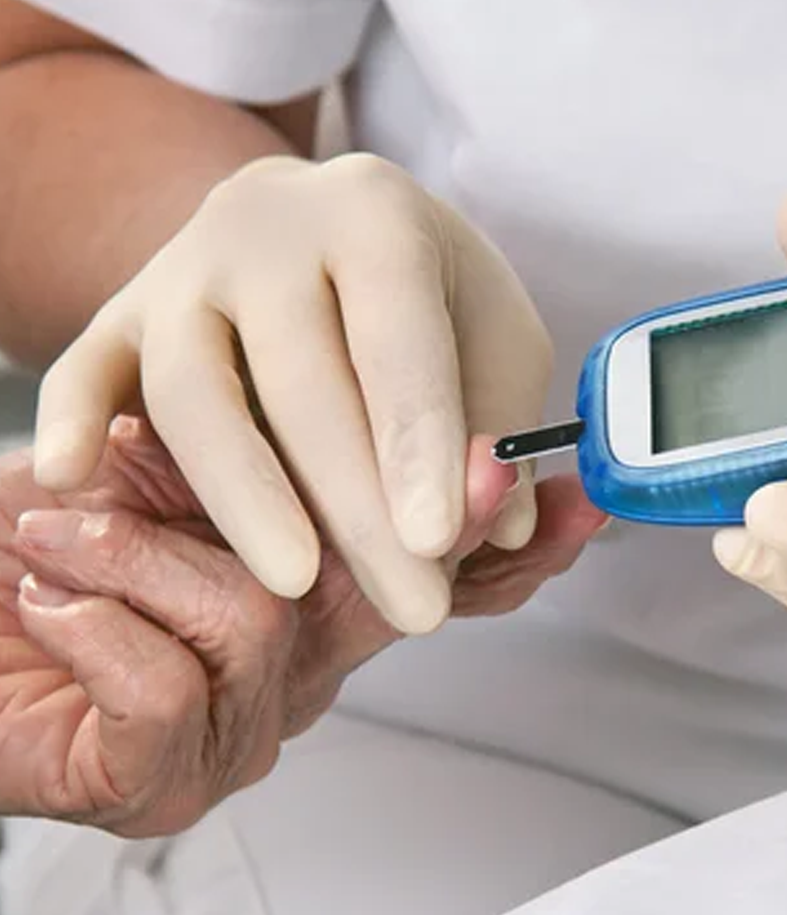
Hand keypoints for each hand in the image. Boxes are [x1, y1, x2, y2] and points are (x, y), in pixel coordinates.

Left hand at [0, 416, 604, 835]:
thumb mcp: (167, 472)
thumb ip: (262, 452)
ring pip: (256, 629)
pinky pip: (162, 703)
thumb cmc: (42, 542)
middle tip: (481, 469)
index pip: (439, 585)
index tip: (573, 497)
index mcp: (313, 612)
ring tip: (61, 524)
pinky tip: (50, 596)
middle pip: (390, 606)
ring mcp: (231, 737)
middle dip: (419, 530)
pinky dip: (102, 628)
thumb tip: (347, 411)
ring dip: (147, 556)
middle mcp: (292, 678)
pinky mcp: (154, 780)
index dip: (508, 546)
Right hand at [32, 154, 553, 633]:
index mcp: (374, 215)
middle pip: (301, 379)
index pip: (398, 335)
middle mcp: (269, 227)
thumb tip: (499, 518)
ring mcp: (182, 267)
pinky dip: (71, 421)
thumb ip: (499, 425)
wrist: (318, 230)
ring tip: (294, 584)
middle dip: (358, 509)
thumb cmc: (425, 297)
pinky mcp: (124, 310)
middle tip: (415, 609)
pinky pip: (83, 365)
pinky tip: (67, 479)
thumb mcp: (497, 341)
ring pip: (192, 387)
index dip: (419, 443)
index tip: (437, 542)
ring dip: (243, 495)